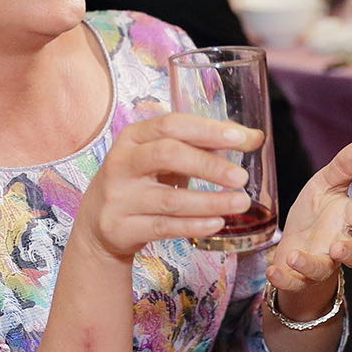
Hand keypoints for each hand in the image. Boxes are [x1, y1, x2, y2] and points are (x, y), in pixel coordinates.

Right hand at [75, 112, 263, 262]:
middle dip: (208, 165)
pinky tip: (217, 223)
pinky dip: (194, 226)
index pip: (171, 124)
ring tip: (239, 202)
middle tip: (241, 177)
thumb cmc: (141, 181)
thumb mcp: (162, 157)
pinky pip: (163, 227)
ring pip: (169, 199)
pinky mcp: (120, 227)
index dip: (207, 130)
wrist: (98, 223)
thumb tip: (253, 137)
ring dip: (210, 202)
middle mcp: (121, 163)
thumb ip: (204, 145)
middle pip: (167, 155)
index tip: (240, 139)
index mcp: (133, 137)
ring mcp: (119, 197)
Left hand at [266, 139, 351, 321]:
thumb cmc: (315, 214)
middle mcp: (338, 244)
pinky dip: (284, 279)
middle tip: (337, 246)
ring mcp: (319, 263)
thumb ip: (344, 166)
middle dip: (349, 252)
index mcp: (347, 219)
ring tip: (296, 256)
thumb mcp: (324, 185)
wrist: (293, 246)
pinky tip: (273, 271)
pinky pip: (294, 283)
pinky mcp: (298, 278)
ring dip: (310, 265)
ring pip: (323, 270)